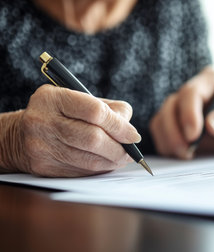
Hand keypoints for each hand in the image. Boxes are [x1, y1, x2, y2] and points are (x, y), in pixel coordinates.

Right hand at [11, 85, 140, 176]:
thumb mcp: (79, 100)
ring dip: (112, 161)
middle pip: (93, 138)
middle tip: (130, 152)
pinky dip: (99, 169)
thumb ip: (109, 108)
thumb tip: (130, 130)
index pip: (95, 112)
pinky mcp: (43, 167)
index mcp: (53, 98)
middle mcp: (43, 120)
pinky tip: (105, 164)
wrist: (19, 136)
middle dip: (119, 148)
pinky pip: (81, 171)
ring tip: (122, 158)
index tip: (134, 135)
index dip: (120, 126)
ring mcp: (41, 146)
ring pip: (89, 159)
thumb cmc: (60, 114)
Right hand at [150, 67, 213, 157]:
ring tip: (185, 156)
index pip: (191, 93)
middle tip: (186, 152)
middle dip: (174, 131)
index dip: (189, 114)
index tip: (194, 136)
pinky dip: (167, 147)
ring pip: (161, 121)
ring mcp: (181, 110)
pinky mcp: (177, 128)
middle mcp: (192, 93)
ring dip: (168, 140)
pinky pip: (162, 135)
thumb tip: (212, 125)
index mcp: (211, 82)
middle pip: (171, 107)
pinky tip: (181, 157)